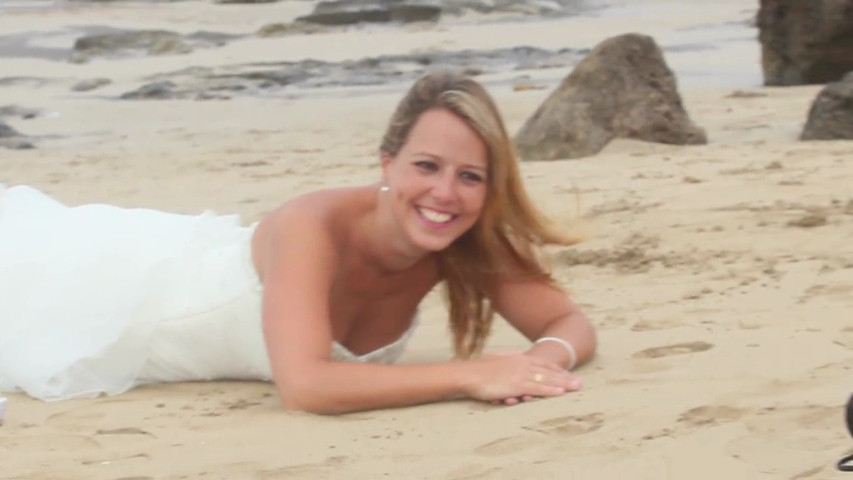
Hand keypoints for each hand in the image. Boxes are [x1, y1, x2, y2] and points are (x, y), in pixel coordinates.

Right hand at [461, 352, 581, 403]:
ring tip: (576, 387)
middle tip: (579, 382)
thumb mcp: (496, 361)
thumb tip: (511, 362)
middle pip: (548, 371)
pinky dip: (550, 391)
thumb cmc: (477, 369)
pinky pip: (537, 389)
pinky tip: (561, 393)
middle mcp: (522, 364)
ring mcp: (520, 374)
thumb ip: (507, 362)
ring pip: (546, 380)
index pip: (542, 364)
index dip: (556, 370)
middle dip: (565, 377)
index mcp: (517, 358)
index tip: (567, 374)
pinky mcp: (516, 385)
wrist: (467, 373)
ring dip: (563, 384)